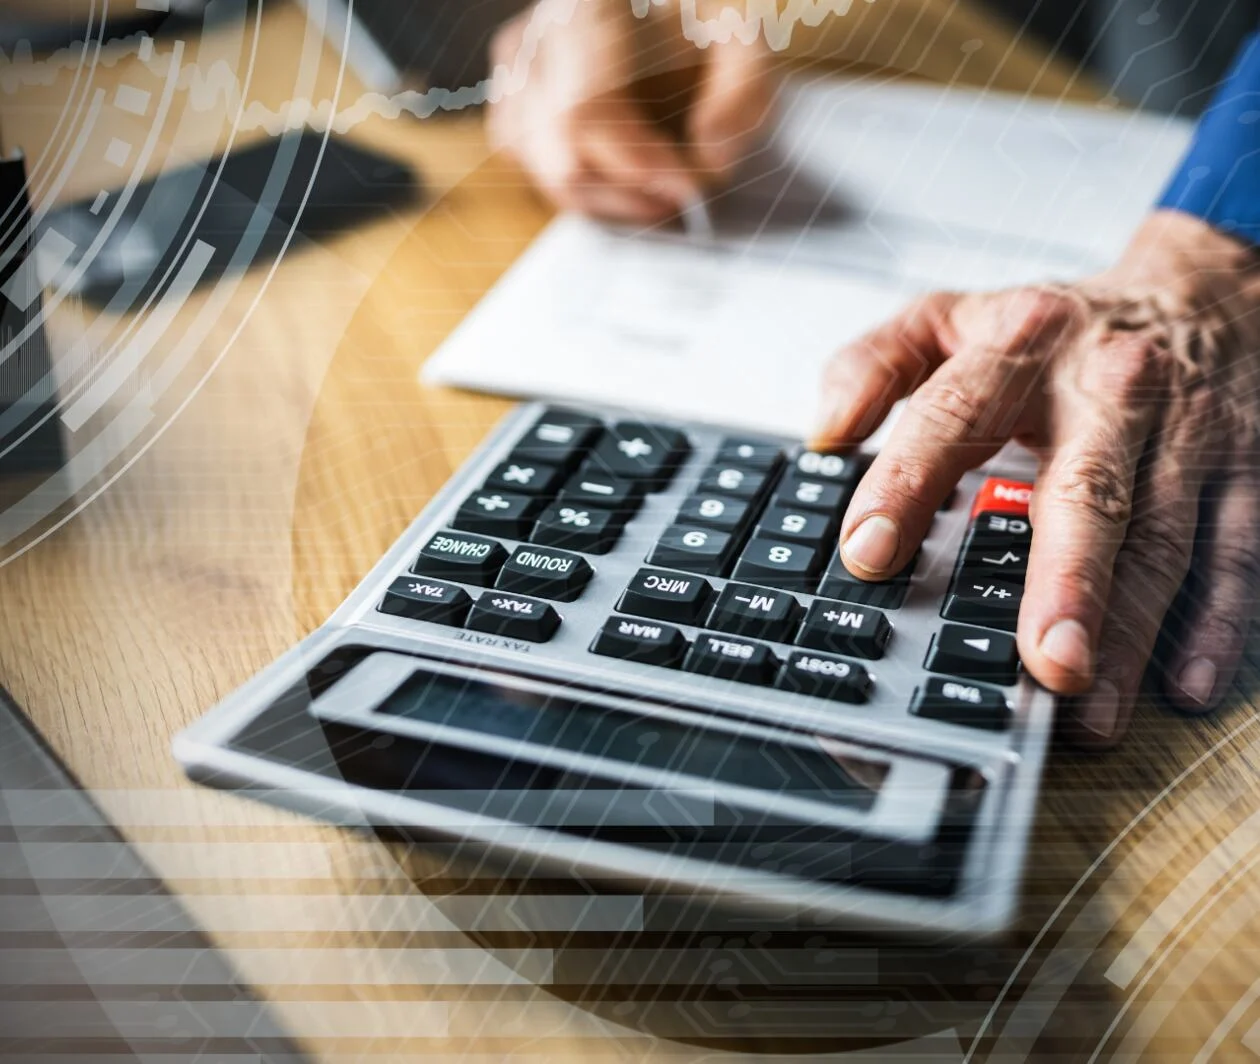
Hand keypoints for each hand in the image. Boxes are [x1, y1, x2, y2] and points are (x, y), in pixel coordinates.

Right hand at [487, 0, 774, 221]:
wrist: (661, 1)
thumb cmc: (703, 12)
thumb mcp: (746, 35)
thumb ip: (744, 92)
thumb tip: (710, 160)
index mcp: (583, 7)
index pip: (587, 112)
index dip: (639, 165)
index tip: (689, 187)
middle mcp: (535, 39)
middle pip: (562, 158)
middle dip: (629, 195)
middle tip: (681, 197)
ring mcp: (515, 76)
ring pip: (547, 176)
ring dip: (611, 199)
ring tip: (661, 187)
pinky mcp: (512, 106)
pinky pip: (537, 174)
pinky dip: (587, 190)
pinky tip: (627, 177)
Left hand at [813, 210, 1259, 747]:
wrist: (1195, 293)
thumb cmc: (1051, 328)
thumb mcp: (947, 318)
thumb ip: (873, 365)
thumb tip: (825, 434)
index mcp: (1020, 345)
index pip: (953, 414)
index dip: (907, 480)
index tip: (868, 551)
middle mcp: (1109, 387)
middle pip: (1087, 489)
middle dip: (1067, 577)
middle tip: (1045, 661)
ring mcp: (1184, 432)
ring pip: (1162, 537)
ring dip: (1132, 628)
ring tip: (1091, 706)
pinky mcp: (1241, 470)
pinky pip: (1235, 549)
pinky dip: (1217, 620)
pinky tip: (1184, 684)